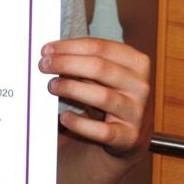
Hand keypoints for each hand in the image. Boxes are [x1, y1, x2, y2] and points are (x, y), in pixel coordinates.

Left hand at [39, 37, 150, 159]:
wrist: (131, 133)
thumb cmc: (111, 93)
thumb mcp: (106, 73)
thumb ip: (86, 60)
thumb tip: (51, 53)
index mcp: (136, 62)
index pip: (100, 47)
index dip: (70, 47)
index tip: (47, 49)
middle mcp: (140, 86)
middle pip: (99, 68)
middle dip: (67, 64)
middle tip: (43, 65)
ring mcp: (137, 112)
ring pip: (102, 96)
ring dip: (72, 89)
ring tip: (52, 86)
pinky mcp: (129, 136)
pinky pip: (102, 131)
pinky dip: (81, 124)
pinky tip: (64, 117)